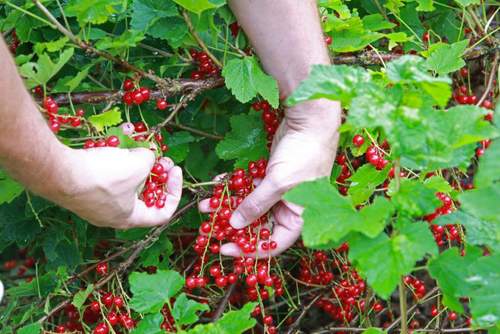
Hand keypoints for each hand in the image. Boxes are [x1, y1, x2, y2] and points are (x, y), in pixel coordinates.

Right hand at [53, 147, 182, 228]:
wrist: (59, 172)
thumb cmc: (104, 176)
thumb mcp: (138, 165)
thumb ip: (150, 161)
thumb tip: (148, 156)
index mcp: (130, 218)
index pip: (162, 213)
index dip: (174, 191)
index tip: (175, 171)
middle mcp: (112, 216)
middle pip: (143, 196)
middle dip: (154, 174)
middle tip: (159, 156)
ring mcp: (95, 204)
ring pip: (123, 183)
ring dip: (133, 164)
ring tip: (138, 146)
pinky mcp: (81, 189)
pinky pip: (105, 176)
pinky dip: (114, 161)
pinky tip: (116, 146)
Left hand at [201, 99, 340, 256]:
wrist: (310, 121)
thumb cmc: (304, 155)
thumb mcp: (278, 183)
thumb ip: (256, 205)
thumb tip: (235, 225)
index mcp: (297, 217)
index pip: (272, 244)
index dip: (248, 250)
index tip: (225, 249)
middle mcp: (287, 208)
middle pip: (257, 225)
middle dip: (232, 225)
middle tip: (209, 228)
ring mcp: (277, 191)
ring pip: (248, 205)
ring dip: (227, 205)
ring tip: (205, 205)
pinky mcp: (268, 175)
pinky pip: (248, 186)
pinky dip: (233, 186)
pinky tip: (217, 185)